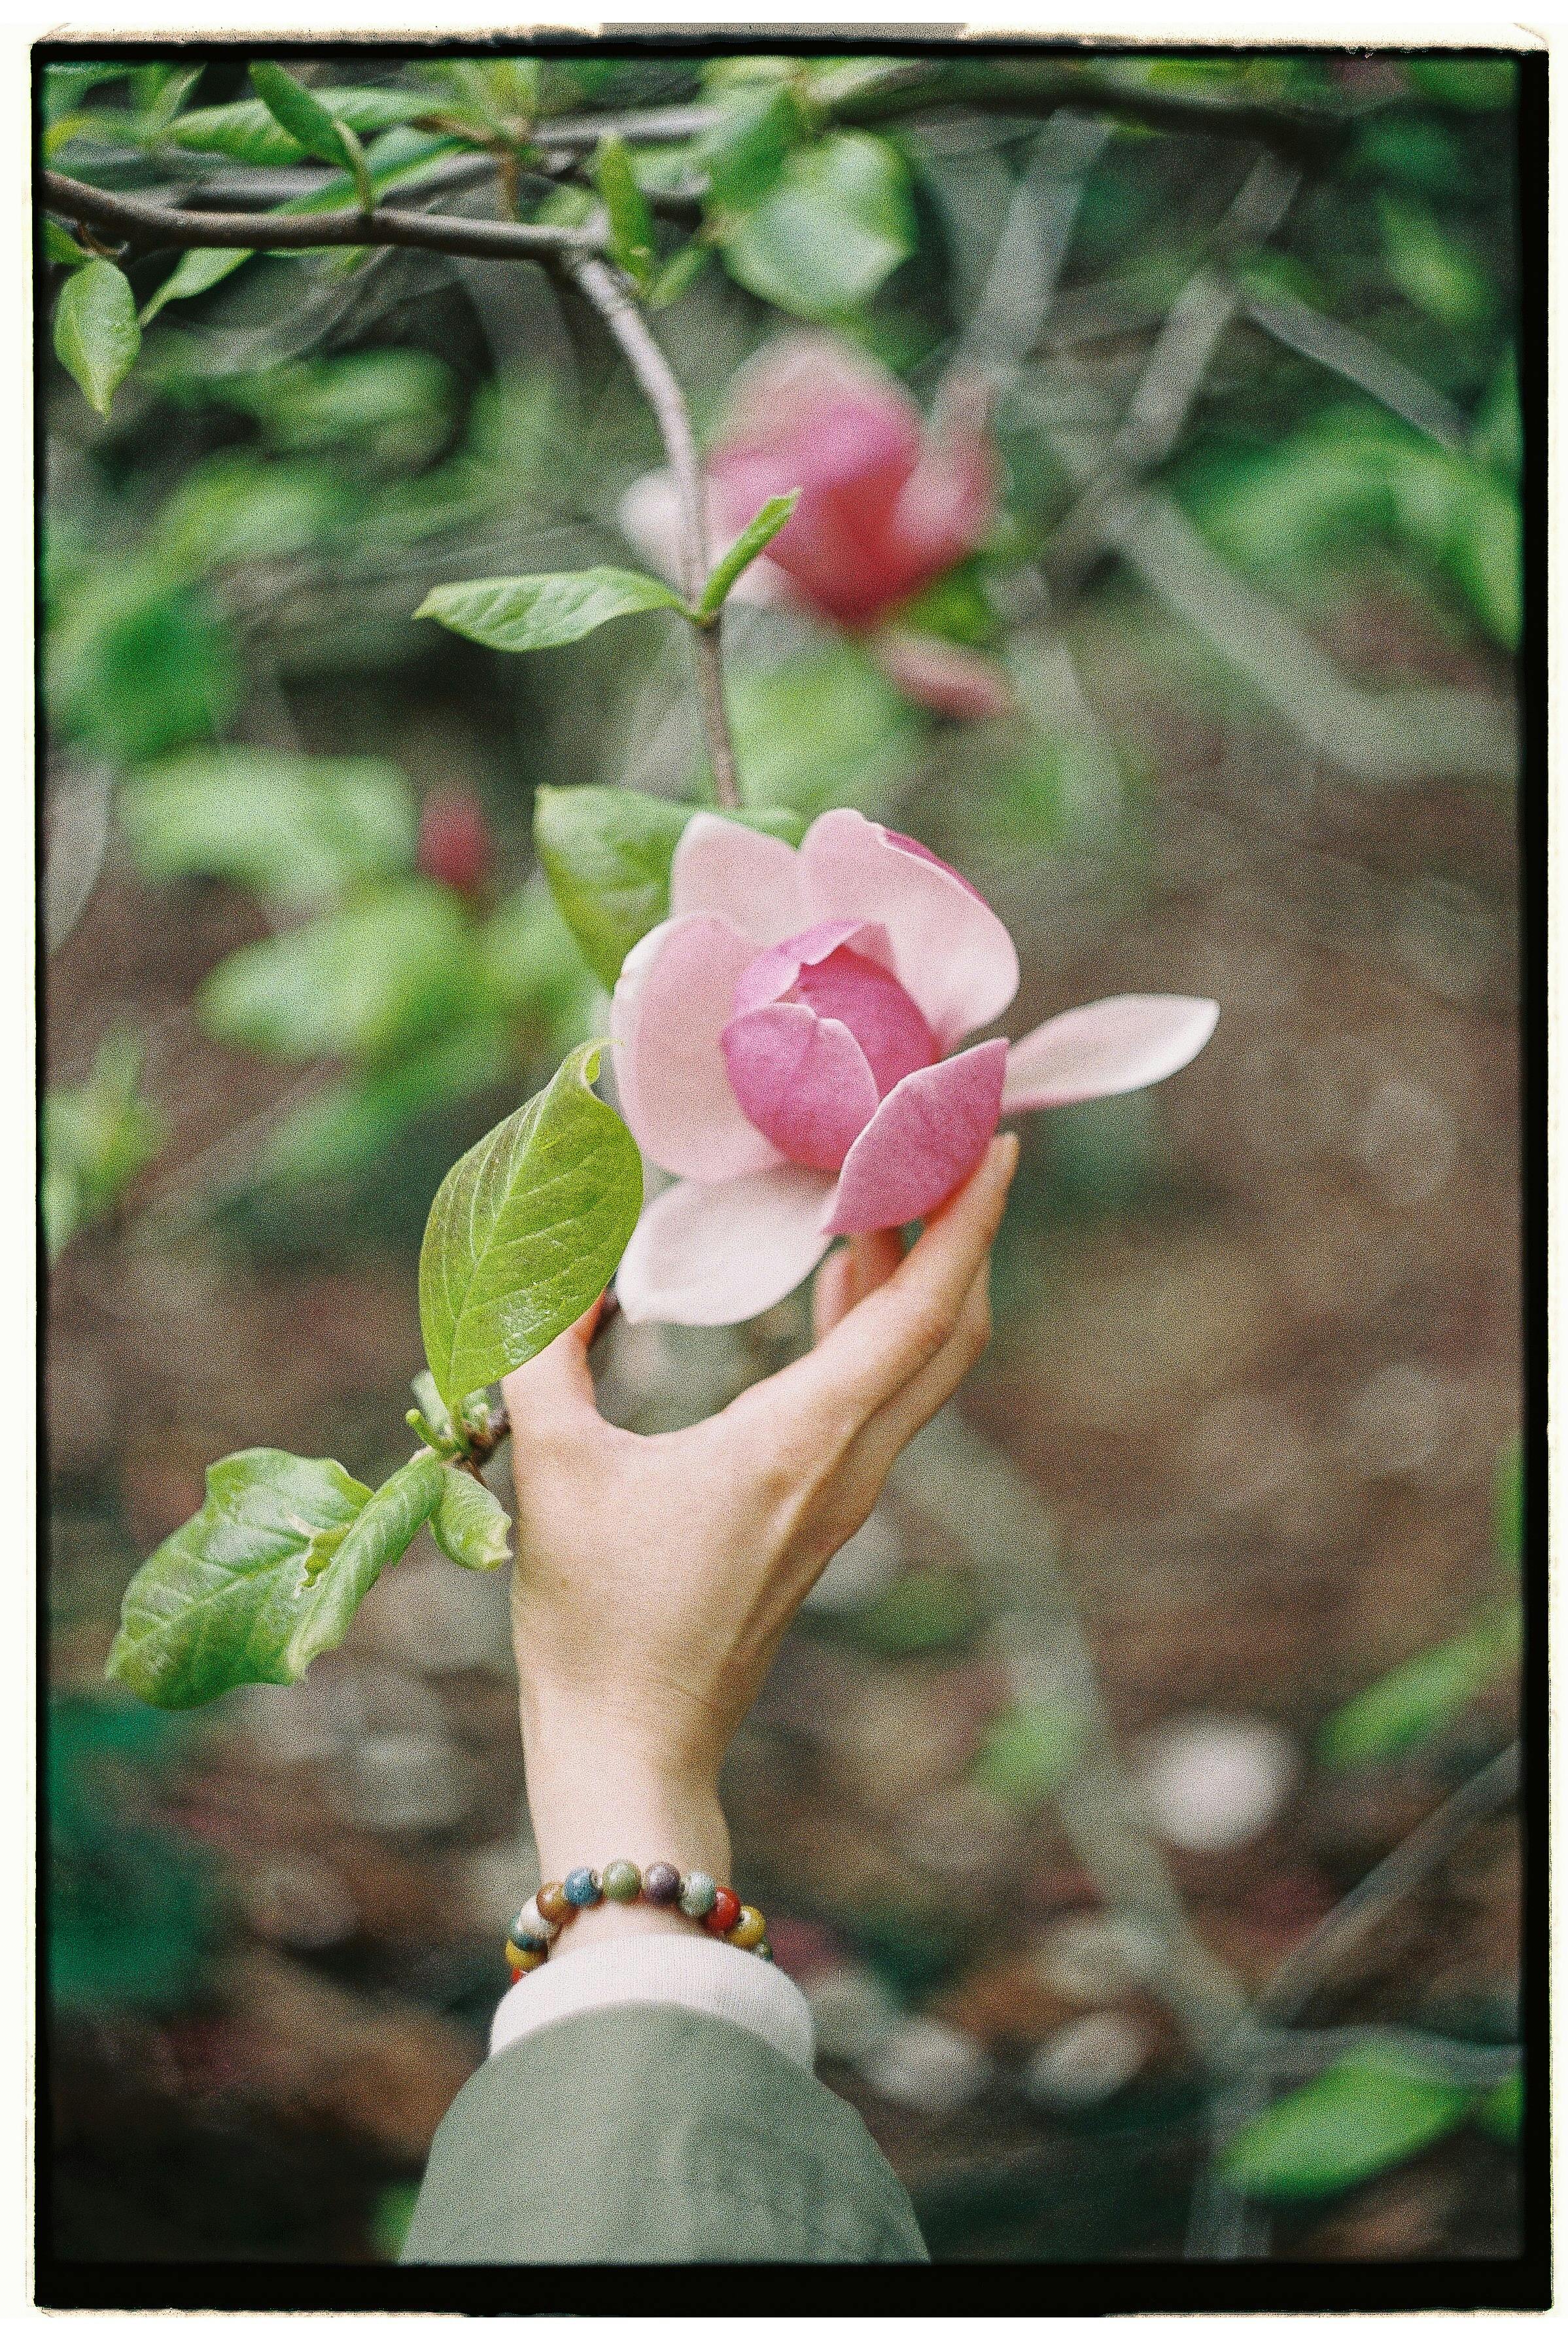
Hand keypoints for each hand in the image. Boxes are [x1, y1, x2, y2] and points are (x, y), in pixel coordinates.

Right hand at [502, 1134, 1017, 1948]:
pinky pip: (881, 1398)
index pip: (919, 1311)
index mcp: (800, 1441)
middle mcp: (846, 1464)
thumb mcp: (552, 1466)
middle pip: (947, 1330)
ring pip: (920, 1366)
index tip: (997, 1138)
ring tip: (891, 1184)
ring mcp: (842, 1495)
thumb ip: (547, 1352)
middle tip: (943, 1138)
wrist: (630, 1749)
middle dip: (961, 1227)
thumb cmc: (591, 1619)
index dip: (967, 1218)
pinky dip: (879, 1324)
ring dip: (921, 1273)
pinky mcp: (820, 1515)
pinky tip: (842, 1279)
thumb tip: (558, 1270)